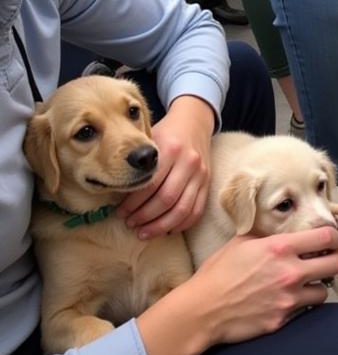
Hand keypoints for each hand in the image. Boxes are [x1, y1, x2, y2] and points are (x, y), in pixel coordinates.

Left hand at [118, 95, 214, 237]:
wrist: (195, 122)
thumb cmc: (166, 133)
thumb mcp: (150, 138)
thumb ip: (137, 161)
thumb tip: (113, 189)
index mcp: (171, 149)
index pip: (150, 184)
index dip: (132, 204)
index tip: (120, 213)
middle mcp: (189, 162)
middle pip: (166, 199)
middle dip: (144, 217)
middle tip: (129, 224)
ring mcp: (201, 173)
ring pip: (182, 209)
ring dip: (161, 226)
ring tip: (143, 232)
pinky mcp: (208, 182)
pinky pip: (197, 210)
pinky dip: (181, 224)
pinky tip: (166, 230)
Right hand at [190, 227, 337, 344]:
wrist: (201, 311)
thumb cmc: (219, 273)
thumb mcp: (243, 241)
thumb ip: (269, 234)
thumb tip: (286, 228)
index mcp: (281, 247)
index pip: (327, 236)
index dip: (334, 236)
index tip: (331, 238)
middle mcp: (290, 272)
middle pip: (336, 263)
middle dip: (334, 259)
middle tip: (326, 259)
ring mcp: (288, 299)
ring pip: (323, 291)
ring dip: (317, 286)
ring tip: (306, 283)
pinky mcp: (282, 320)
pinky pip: (304, 310)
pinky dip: (301, 305)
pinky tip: (288, 299)